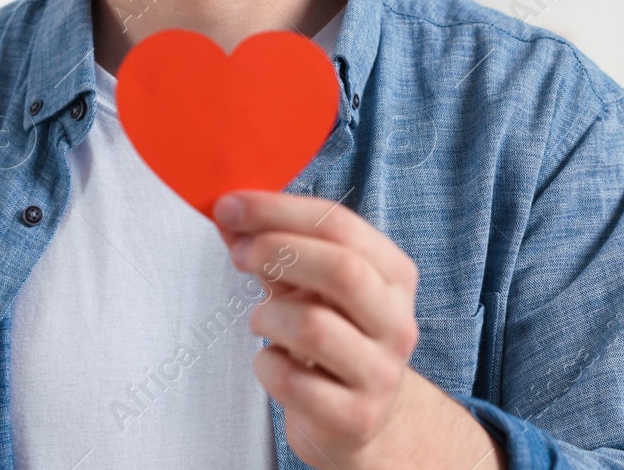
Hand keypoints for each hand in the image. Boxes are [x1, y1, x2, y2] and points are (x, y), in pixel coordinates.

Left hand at [213, 190, 504, 469]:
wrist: (359, 416)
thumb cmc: (331, 335)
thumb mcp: (309, 284)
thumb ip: (272, 246)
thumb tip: (226, 213)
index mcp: (393, 275)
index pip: (340, 225)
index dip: (278, 210)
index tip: (229, 206)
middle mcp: (397, 322)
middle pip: (342, 269)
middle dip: (277, 251)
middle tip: (238, 254)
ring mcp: (380, 373)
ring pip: (313, 326)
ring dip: (268, 316)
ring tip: (261, 320)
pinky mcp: (354, 417)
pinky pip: (293, 381)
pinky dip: (266, 365)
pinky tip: (273, 362)